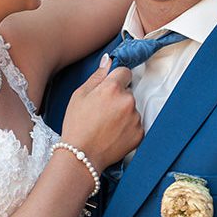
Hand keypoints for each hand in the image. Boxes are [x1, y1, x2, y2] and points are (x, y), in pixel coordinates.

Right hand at [60, 54, 142, 171]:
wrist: (81, 156)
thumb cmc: (77, 124)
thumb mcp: (79, 95)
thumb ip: (97, 76)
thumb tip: (108, 60)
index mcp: (112, 88)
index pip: (125, 72)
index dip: (116, 79)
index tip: (108, 90)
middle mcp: (128, 101)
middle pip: (128, 92)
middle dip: (118, 98)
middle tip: (102, 112)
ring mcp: (135, 118)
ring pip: (132, 109)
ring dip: (123, 113)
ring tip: (106, 125)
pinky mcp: (140, 133)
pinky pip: (136, 124)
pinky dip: (127, 128)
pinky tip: (113, 134)